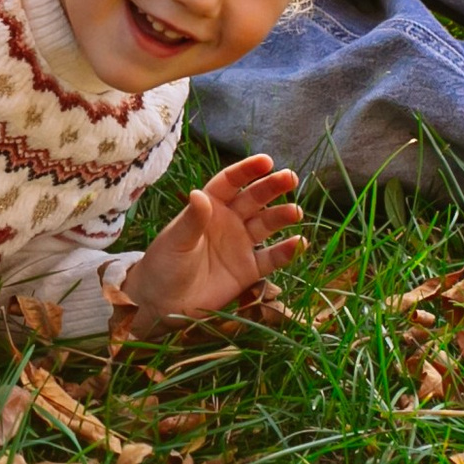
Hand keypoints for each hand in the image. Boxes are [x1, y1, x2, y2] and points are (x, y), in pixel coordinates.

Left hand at [122, 155, 305, 330]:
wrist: (163, 303)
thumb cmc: (165, 264)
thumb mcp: (177, 240)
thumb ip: (193, 220)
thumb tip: (200, 195)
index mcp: (209, 207)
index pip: (231, 183)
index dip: (248, 171)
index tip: (267, 161)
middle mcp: (229, 221)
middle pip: (254, 199)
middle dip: (272, 187)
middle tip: (291, 178)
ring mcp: (240, 245)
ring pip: (266, 225)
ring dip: (281, 216)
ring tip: (296, 212)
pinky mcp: (249, 270)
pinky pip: (271, 258)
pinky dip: (286, 252)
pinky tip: (300, 244)